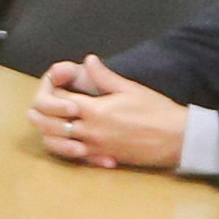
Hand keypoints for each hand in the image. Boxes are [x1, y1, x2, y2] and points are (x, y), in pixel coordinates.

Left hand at [27, 52, 187, 170]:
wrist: (177, 139)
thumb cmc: (156, 111)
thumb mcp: (130, 88)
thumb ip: (104, 76)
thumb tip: (88, 60)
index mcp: (94, 110)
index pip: (56, 100)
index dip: (51, 91)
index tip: (55, 86)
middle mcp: (89, 130)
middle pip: (48, 124)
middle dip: (41, 113)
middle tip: (45, 105)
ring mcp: (93, 147)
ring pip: (55, 143)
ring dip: (49, 132)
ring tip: (52, 122)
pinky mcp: (101, 158)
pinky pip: (73, 157)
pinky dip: (66, 149)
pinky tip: (69, 140)